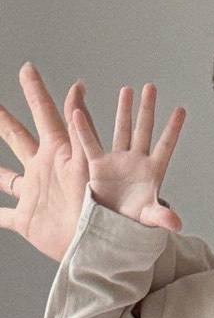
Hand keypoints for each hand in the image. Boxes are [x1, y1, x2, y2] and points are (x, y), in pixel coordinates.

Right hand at [0, 63, 94, 260]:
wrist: (99, 248)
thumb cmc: (100, 210)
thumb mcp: (90, 163)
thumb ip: (81, 129)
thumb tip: (77, 89)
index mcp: (60, 155)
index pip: (46, 115)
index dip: (37, 93)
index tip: (29, 69)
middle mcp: (44, 171)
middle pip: (18, 138)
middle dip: (4, 120)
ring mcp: (34, 196)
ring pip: (6, 176)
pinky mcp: (26, 221)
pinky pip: (2, 216)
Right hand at [73, 83, 184, 230]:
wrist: (113, 226)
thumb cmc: (135, 221)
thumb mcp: (149, 217)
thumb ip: (162, 217)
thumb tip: (176, 223)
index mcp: (153, 171)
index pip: (165, 146)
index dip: (173, 129)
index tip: (181, 110)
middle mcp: (137, 161)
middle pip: (144, 130)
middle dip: (147, 109)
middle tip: (151, 87)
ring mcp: (118, 161)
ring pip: (122, 130)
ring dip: (124, 111)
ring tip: (127, 89)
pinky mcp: (99, 165)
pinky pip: (90, 143)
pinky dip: (83, 130)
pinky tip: (77, 113)